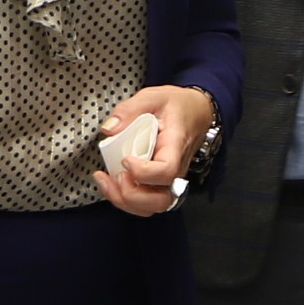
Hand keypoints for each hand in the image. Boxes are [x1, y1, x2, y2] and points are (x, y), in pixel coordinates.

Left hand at [92, 83, 216, 217]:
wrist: (196, 112)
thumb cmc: (177, 107)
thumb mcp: (153, 97)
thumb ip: (129, 110)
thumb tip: (109, 129)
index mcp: (176, 146)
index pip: (166, 171)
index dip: (143, 172)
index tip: (126, 158)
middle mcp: (176, 169)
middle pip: (161, 200)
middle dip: (131, 195)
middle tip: (117, 175)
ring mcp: (169, 180)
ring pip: (152, 207)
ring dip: (125, 201)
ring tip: (107, 181)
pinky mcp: (159, 183)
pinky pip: (144, 202)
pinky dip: (124, 199)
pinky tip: (111, 182)